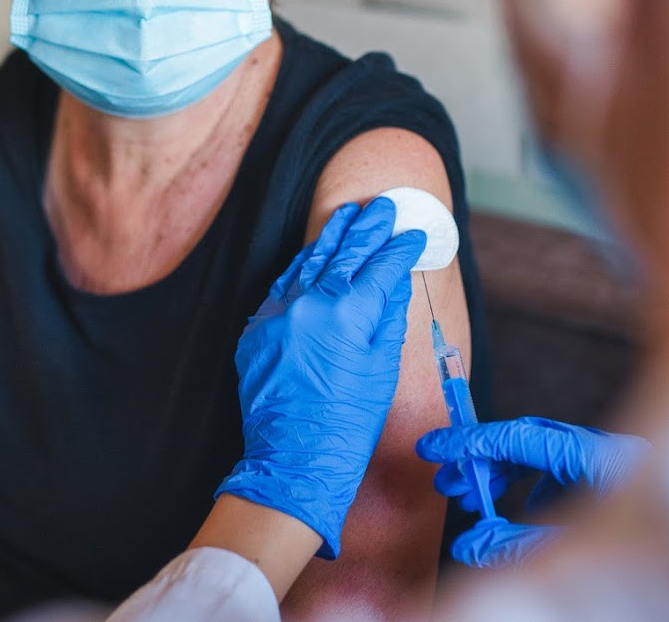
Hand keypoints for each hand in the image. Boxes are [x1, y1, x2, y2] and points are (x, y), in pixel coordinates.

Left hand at [216, 197, 425, 559]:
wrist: (294, 461)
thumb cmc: (347, 423)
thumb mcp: (381, 369)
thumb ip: (388, 317)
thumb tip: (395, 281)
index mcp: (346, 313)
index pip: (380, 268)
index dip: (399, 250)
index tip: (412, 234)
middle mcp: (308, 304)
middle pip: (343, 254)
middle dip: (366, 228)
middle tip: (383, 207)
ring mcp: (277, 315)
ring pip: (307, 263)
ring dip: (330, 238)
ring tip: (347, 215)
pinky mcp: (257, 330)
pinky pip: (281, 287)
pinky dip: (300, 268)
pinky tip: (312, 253)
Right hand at [415, 416, 649, 566]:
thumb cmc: (654, 563)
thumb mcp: (572, 555)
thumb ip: (517, 546)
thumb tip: (471, 543)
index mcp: (604, 461)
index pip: (524, 439)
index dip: (475, 443)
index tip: (437, 450)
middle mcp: (611, 459)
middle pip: (534, 444)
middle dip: (487, 462)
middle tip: (449, 482)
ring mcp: (617, 474)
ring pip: (551, 465)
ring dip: (510, 482)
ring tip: (478, 503)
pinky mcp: (622, 494)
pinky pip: (570, 484)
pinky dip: (540, 497)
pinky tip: (524, 523)